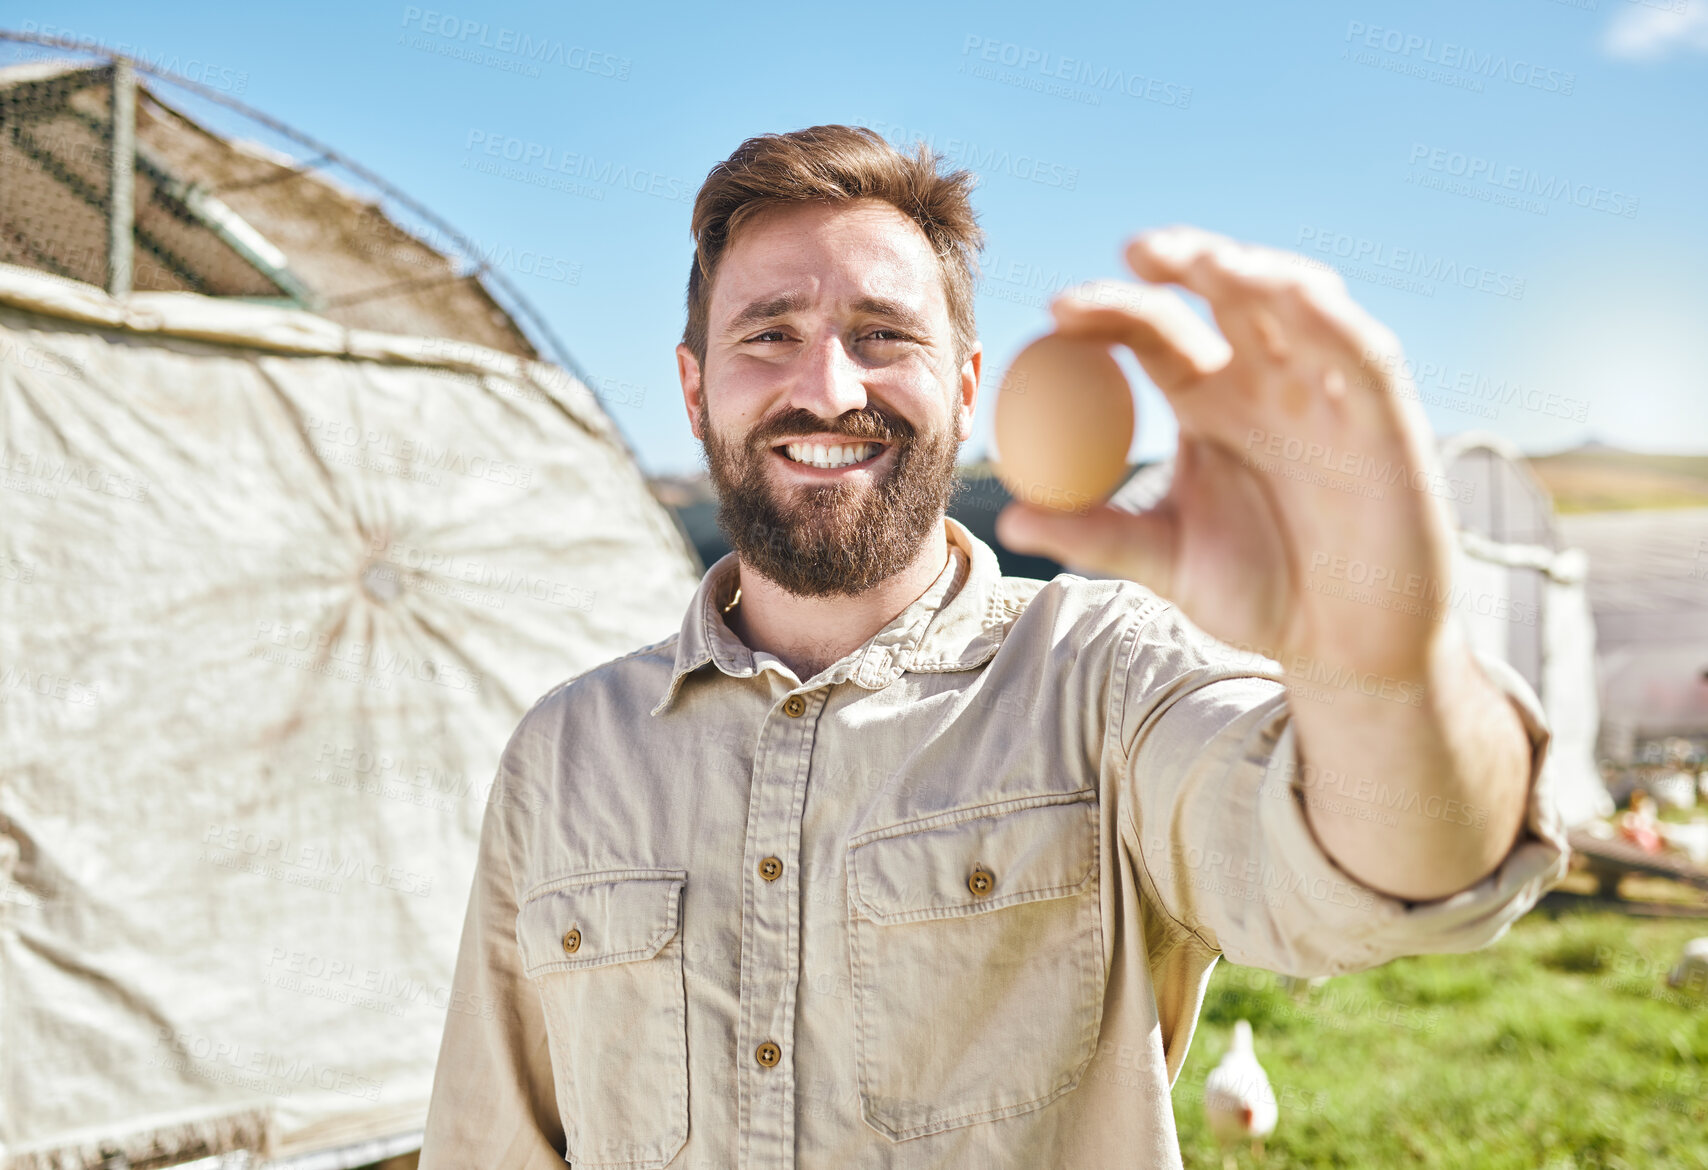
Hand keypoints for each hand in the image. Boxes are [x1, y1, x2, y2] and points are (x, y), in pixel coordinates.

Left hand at [996, 225, 1453, 687]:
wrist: (1345, 645)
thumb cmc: (1259, 596)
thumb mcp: (1165, 561)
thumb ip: (1096, 534)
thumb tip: (1010, 519)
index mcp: (1205, 402)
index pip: (1151, 334)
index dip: (1109, 311)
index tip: (1057, 311)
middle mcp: (1262, 380)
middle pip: (1219, 294)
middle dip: (1180, 260)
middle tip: (1130, 256)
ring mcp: (1323, 388)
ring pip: (1291, 301)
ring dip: (1250, 269)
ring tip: (1203, 261)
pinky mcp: (1382, 413)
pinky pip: (1358, 351)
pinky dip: (1329, 316)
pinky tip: (1289, 292)